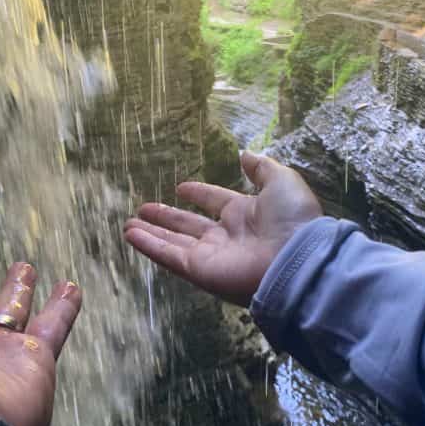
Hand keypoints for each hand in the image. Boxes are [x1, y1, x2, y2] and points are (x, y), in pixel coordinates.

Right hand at [124, 152, 322, 306]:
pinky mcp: (199, 271)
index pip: (215, 202)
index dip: (198, 194)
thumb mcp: (281, 181)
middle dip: (167, 217)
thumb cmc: (292, 219)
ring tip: (128, 224)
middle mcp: (225, 236)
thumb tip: (244, 154)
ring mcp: (210, 255)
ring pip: (173, 242)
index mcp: (245, 214)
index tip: (181, 188)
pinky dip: (149, 246)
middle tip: (143, 208)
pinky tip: (130, 235)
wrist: (296, 259)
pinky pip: (169, 257)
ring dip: (151, 233)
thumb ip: (260, 168)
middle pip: (188, 226)